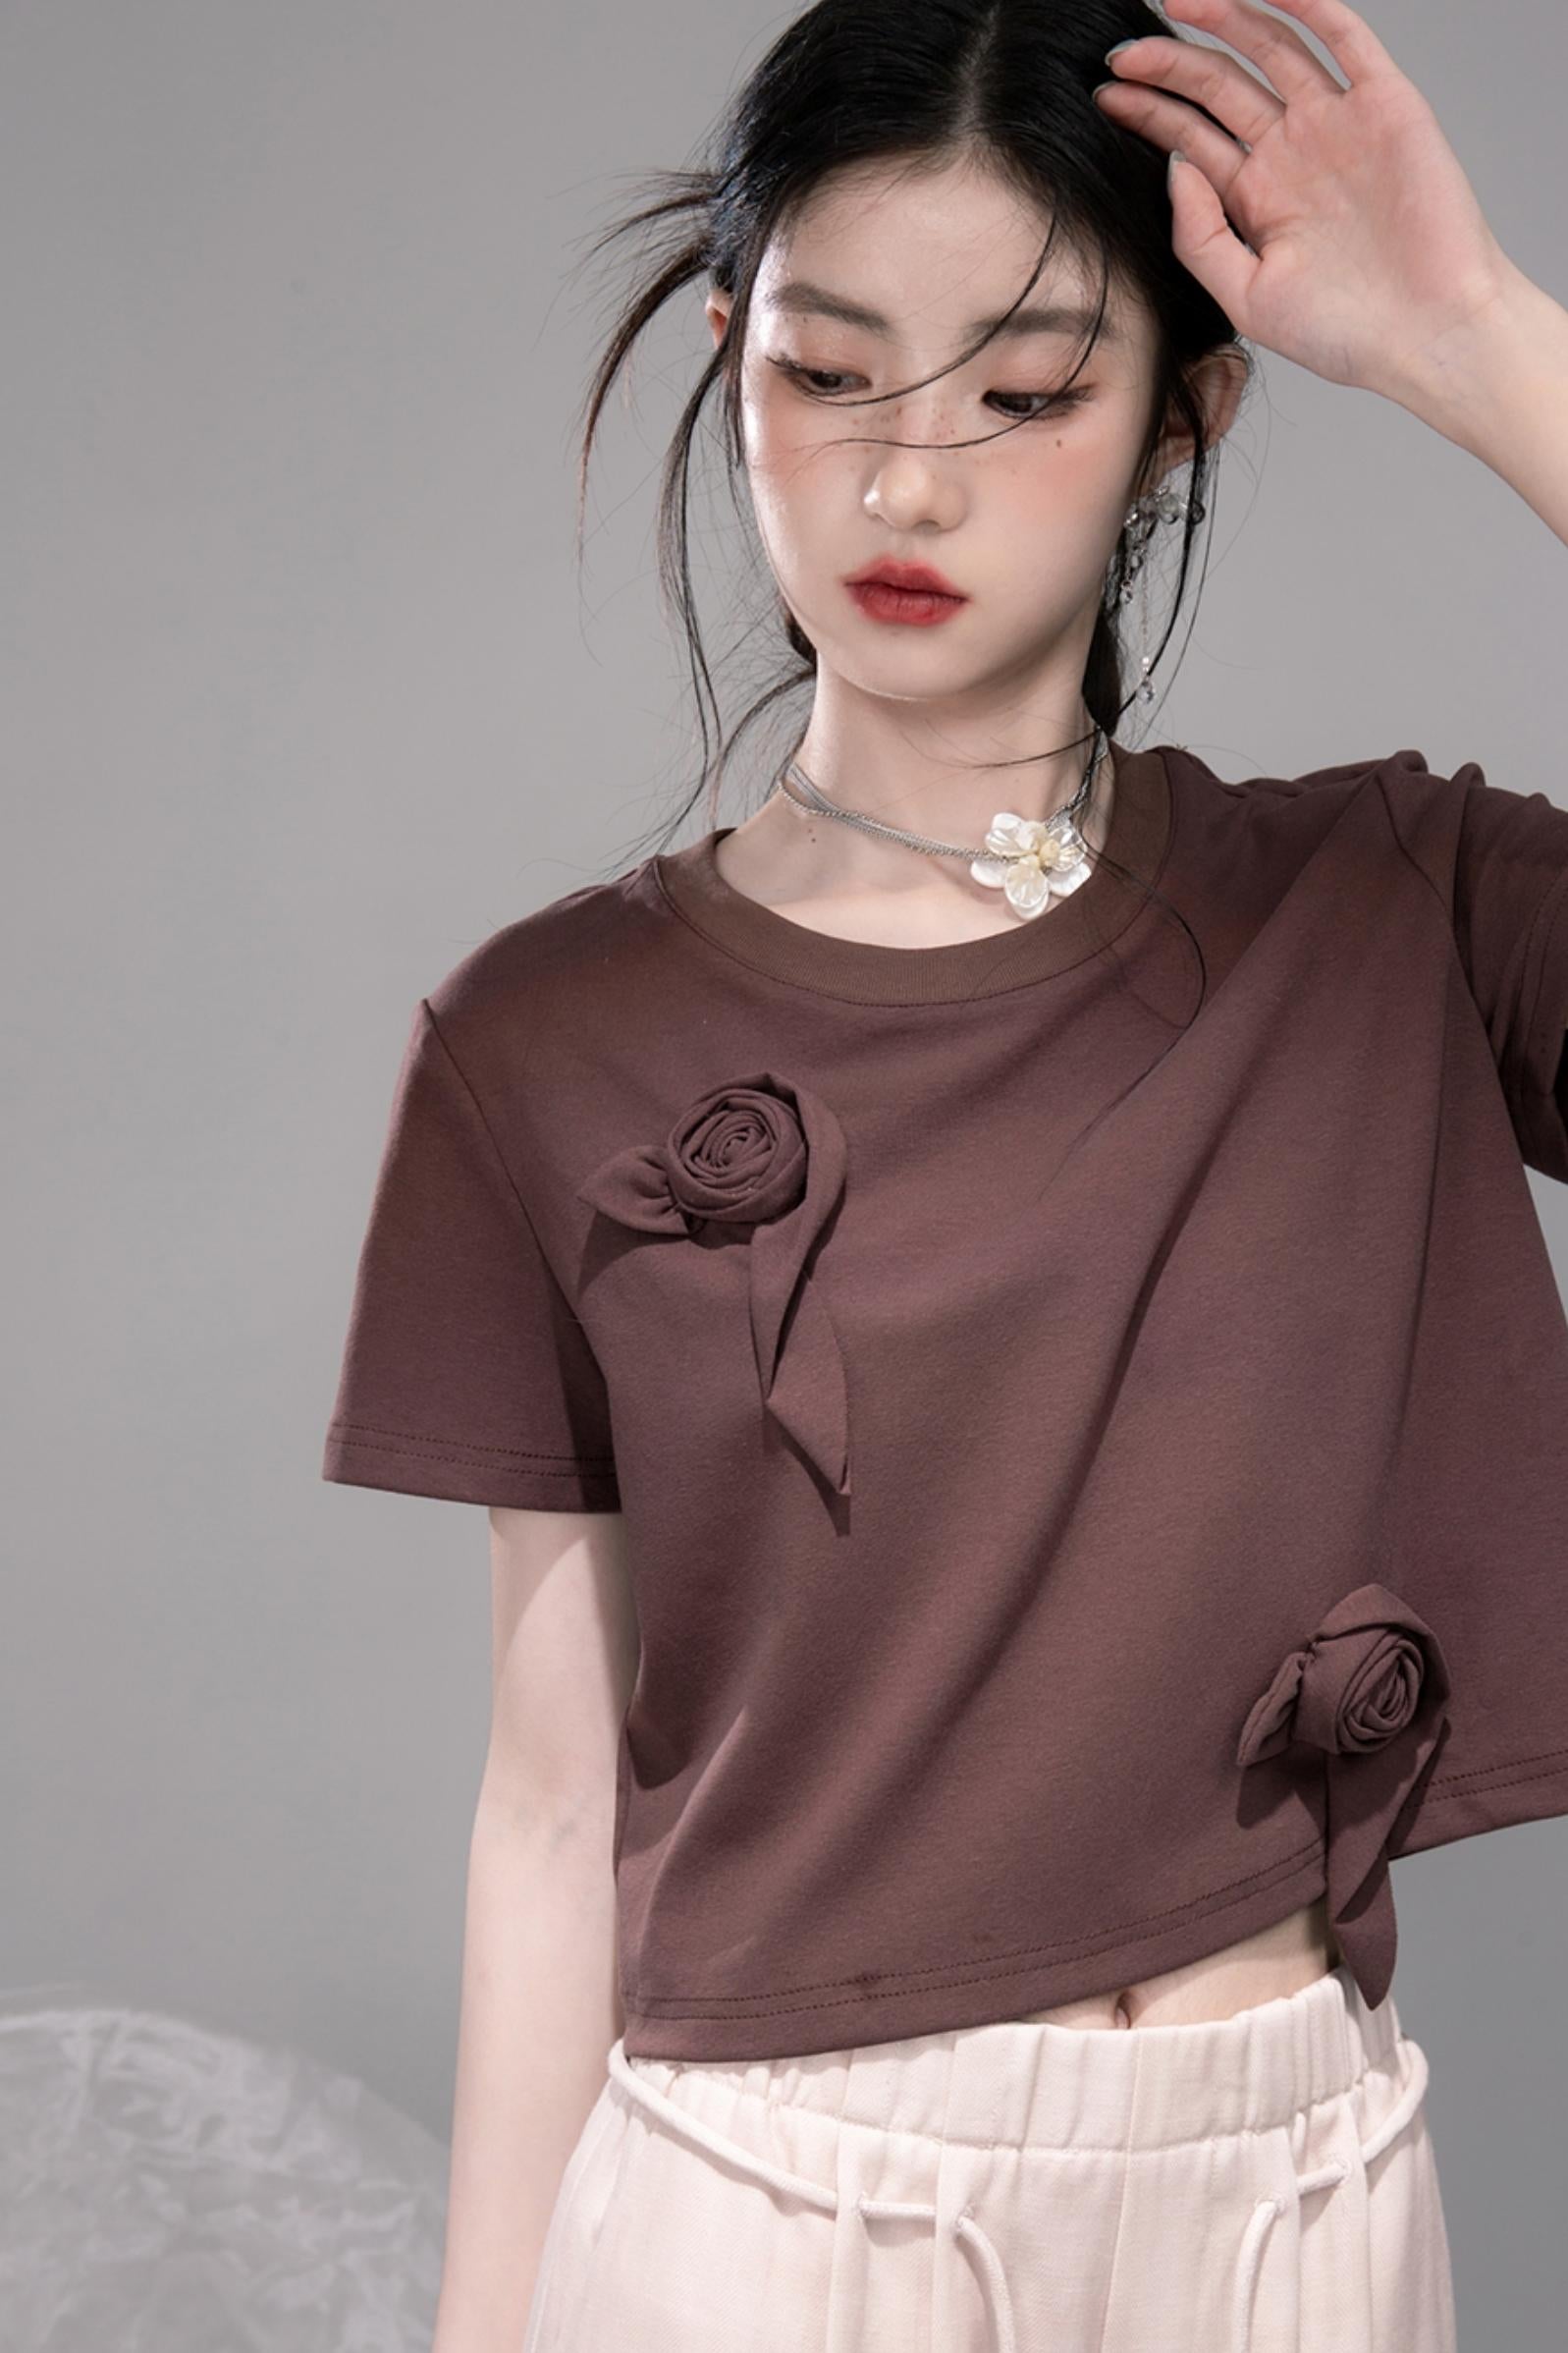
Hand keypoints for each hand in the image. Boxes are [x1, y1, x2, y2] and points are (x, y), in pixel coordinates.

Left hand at [1095, 0, 1516, 400]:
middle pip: (1220, 87)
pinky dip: (1308, 7)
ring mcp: (1337, 125)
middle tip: (1123, 53)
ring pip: (1272, 51)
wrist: (1428, 335)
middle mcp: (1292, 154)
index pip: (1191, 137)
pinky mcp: (1386, 105)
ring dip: (1225, 20)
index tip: (1106, 96)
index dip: (1148, 113)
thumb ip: (1199, 235)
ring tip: (1178, 0)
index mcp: (1256, 199)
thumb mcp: (1245, 296)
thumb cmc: (1345, 333)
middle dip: (1170, 65)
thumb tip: (1174, 164)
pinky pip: (1345, 36)